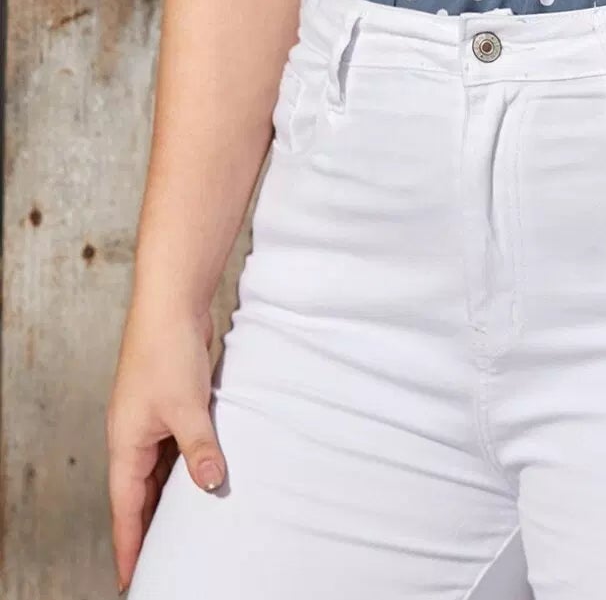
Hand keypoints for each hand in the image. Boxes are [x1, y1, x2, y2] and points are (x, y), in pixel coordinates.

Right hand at [106, 301, 226, 593]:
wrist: (172, 302)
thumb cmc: (166, 351)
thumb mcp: (187, 406)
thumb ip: (199, 448)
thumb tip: (211, 485)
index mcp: (126, 444)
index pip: (126, 508)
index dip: (130, 544)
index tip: (130, 579)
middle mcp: (134, 436)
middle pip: (140, 494)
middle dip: (149, 527)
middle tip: (162, 561)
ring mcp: (152, 420)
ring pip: (160, 470)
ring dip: (172, 495)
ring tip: (187, 529)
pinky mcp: (172, 404)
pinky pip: (176, 446)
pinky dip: (187, 464)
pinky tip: (204, 475)